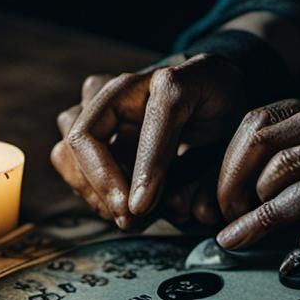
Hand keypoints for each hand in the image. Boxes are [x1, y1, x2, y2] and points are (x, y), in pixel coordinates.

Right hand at [50, 53, 299, 228]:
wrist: (207, 87)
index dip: (145, 169)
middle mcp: (127, 86)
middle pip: (86, 134)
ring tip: (120, 213)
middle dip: (102, 183)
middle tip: (128, 217)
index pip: (152, 121)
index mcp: (171, 82)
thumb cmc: (220, 110)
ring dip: (88, 187)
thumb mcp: (232, 134)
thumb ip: (209, 171)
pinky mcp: (90, 120)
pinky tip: (115, 202)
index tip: (141, 208)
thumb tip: (179, 211)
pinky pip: (67, 155)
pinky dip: (85, 184)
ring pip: (68, 144)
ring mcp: (102, 102)